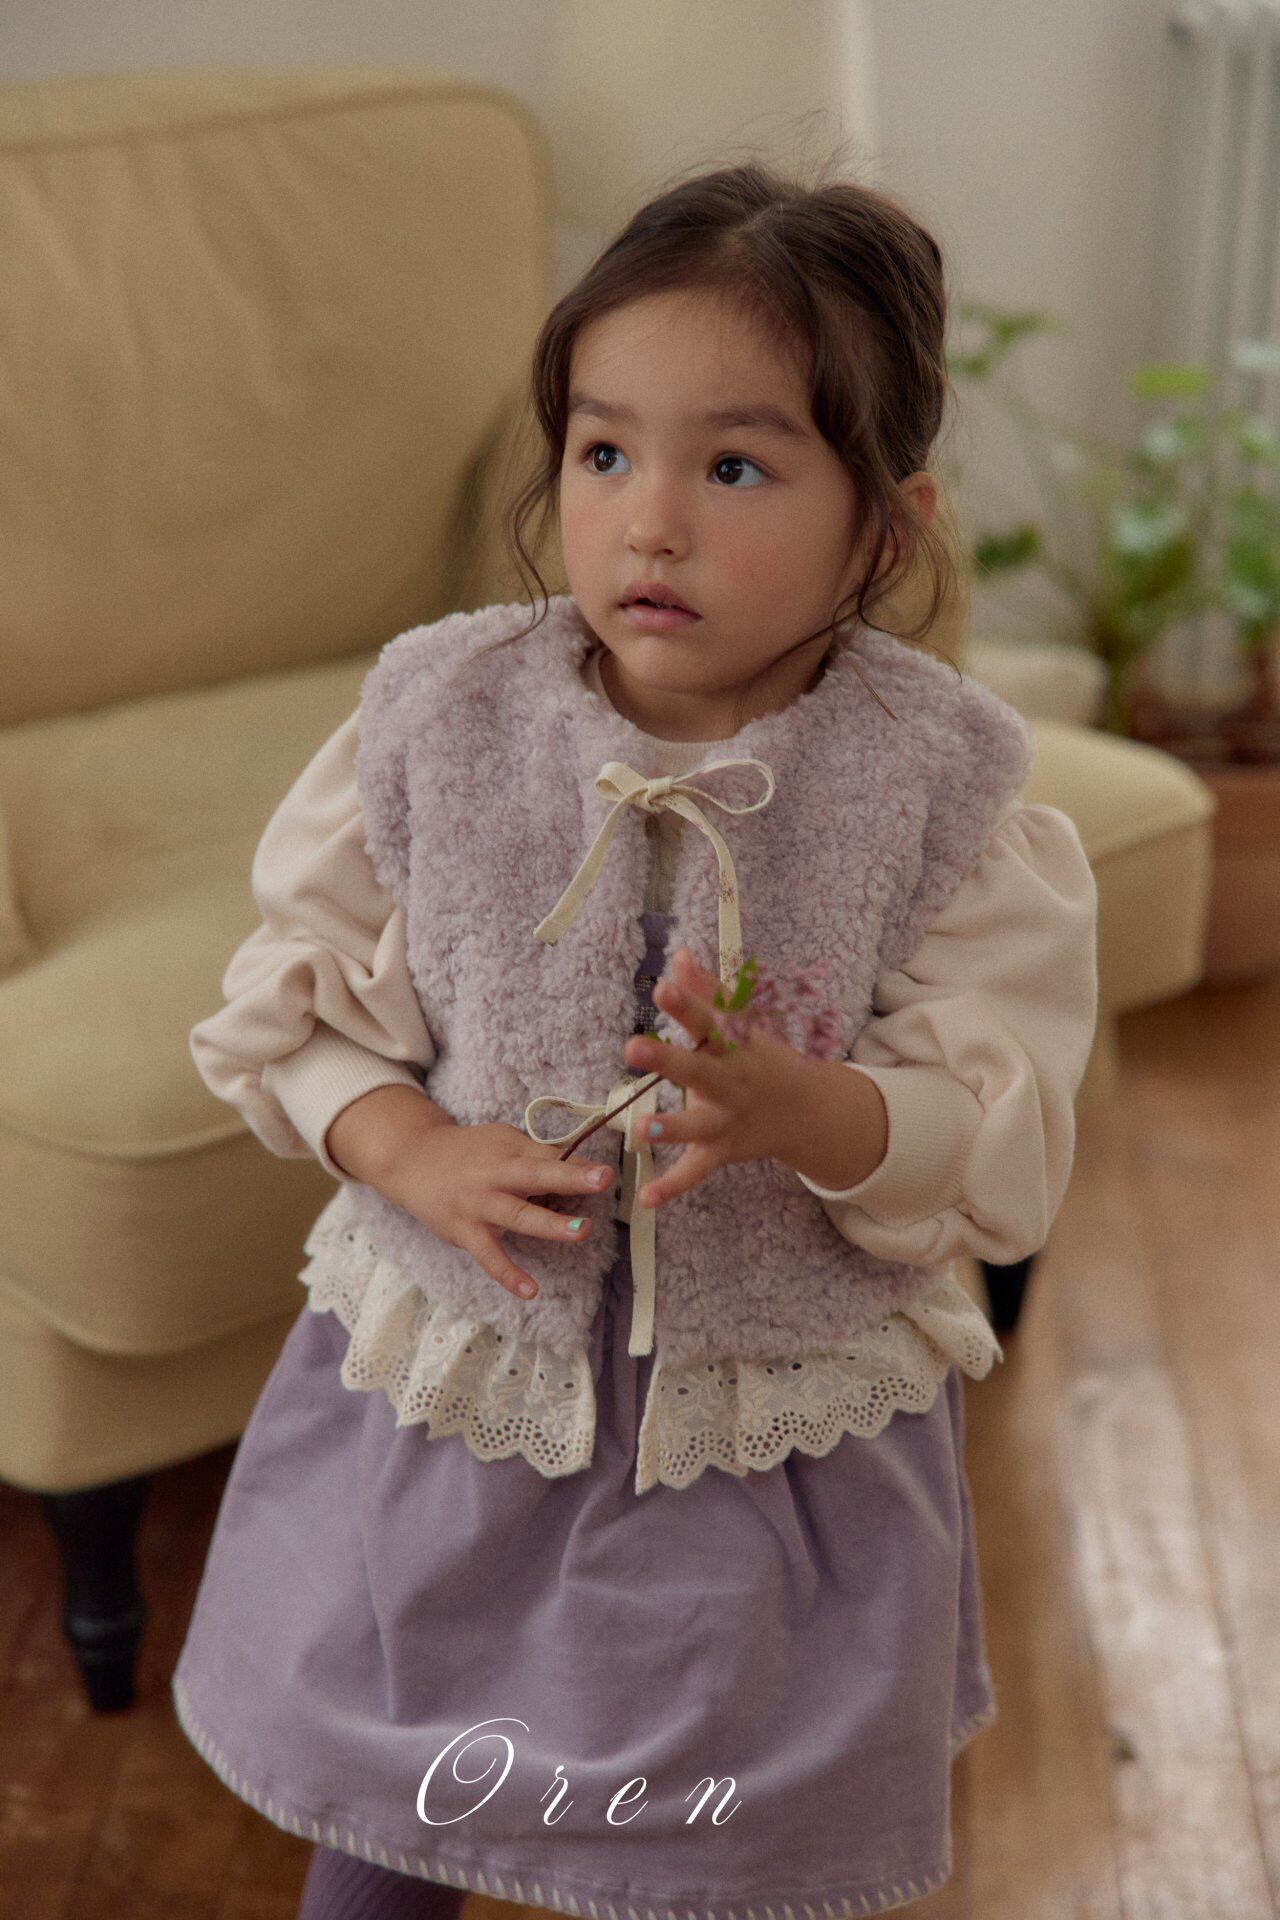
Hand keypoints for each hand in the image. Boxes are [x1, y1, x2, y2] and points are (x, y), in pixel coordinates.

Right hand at [374, 1121, 614, 1301]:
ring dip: (550, 1224)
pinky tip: (531, 1291)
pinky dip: (508, 1274)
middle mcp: (494, 1175)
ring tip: (583, 1232)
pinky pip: (488, 1256)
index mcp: (508, 1150)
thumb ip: (537, 1154)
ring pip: (516, 1214)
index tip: (607, 1170)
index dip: (578, 1163)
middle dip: (569, 1179)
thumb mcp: (501, 1141)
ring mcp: (478, 1204)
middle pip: (534, 1175)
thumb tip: (582, 1165)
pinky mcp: (464, 1232)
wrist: (412, 1160)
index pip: (548, 1155)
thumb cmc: (469, 1152)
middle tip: (602, 1180)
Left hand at [621, 947, 814, 1208]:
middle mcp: (730, 1083)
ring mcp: (726, 1120)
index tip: (662, 986)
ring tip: (640, 1129)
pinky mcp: (721, 1151)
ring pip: (697, 1126)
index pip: (708, 1020)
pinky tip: (645, 1198)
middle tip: (631, 1047)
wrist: (806, 1111)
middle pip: (697, 1070)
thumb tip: (679, 955)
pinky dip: (672, 1187)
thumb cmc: (762, 1057)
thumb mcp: (744, 1023)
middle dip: (666, 1061)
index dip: (686, 1004)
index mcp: (732, 1046)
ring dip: (671, 1127)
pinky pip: (695, 1171)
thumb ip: (708, 991)